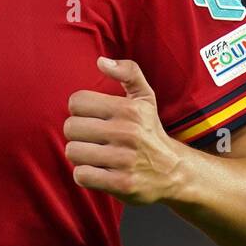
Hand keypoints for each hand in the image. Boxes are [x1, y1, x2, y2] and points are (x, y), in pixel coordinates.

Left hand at [63, 55, 184, 204]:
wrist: (175, 172)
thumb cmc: (151, 132)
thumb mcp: (145, 99)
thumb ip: (128, 72)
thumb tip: (100, 61)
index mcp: (129, 109)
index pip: (76, 102)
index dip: (80, 112)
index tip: (93, 119)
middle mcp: (127, 132)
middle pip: (70, 128)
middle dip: (78, 135)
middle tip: (93, 140)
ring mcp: (124, 160)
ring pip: (73, 152)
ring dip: (80, 156)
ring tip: (96, 156)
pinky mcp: (121, 184)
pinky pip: (81, 175)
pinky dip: (85, 175)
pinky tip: (99, 172)